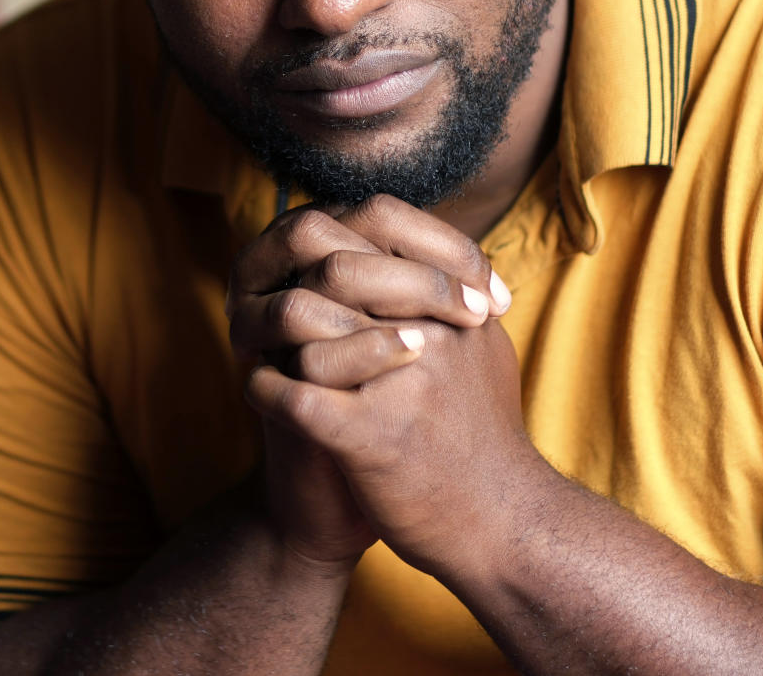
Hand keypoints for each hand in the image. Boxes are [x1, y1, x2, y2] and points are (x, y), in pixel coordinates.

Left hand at [227, 194, 512, 573]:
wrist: (503, 524)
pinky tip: (259, 387)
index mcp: (454, 309)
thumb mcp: (485, 351)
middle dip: (295, 277)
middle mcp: (429, 336)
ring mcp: (398, 386)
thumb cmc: (485, 434)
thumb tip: (427, 253)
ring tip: (262, 340)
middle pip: (339, 270)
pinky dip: (265, 389)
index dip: (332, 241)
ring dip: (275, 332)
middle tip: (273, 292)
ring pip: (309, 324)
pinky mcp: (370, 438)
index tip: (306, 261)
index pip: (382, 239)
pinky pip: (295, 398)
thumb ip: (456, 299)